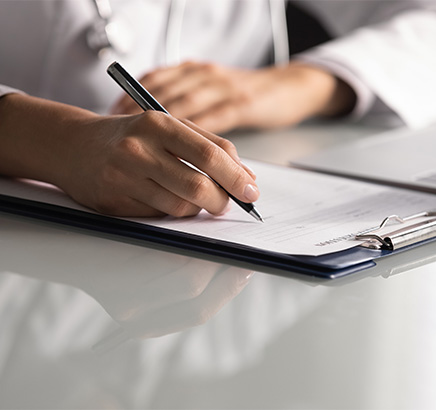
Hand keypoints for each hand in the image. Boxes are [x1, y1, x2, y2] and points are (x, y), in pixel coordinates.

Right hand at [0, 94, 257, 216]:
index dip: (237, 177)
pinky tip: (163, 198)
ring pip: (180, 207)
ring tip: (192, 197)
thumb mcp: (168, 128)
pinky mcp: (114, 201)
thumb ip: (208, 146)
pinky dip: (171, 212)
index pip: (210, 154)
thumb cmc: (130, 135)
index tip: (251, 192)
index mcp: (159, 124)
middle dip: (222, 201)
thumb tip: (245, 177)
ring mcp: (124, 177)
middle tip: (227, 204)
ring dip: (196, 208)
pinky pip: (158, 216)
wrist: (74, 146)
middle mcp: (140, 150)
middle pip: (198, 186)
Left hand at [111, 61, 355, 133]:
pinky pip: (213, 119)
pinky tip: (183, 150)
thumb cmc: (247, 94)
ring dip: (163, 127)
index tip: (114, 115)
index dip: (132, 97)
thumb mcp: (213, 92)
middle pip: (165, 93)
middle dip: (140, 114)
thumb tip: (163, 127)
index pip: (156, 80)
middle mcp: (205, 76)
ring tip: (143, 146)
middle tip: (122, 134)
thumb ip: (189, 104)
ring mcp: (224, 88)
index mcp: (195, 71)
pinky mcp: (242, 103)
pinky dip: (196, 134)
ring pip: (187, 106)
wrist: (289, 86)